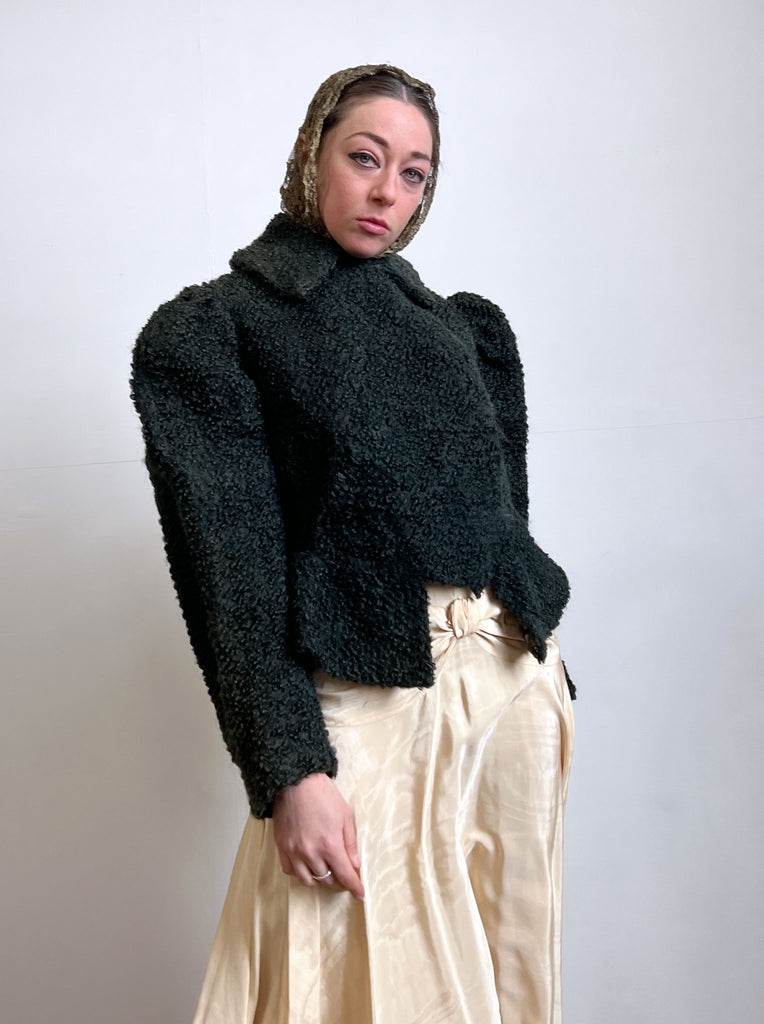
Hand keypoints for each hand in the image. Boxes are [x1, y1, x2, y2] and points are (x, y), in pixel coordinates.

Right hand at [272, 773, 364, 900]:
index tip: (360, 895)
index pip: (345, 875)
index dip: (355, 887)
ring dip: (320, 880)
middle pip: (327, 880)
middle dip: (339, 881)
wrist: (295, 781)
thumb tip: (355, 863)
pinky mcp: (281, 847)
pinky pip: (291, 871)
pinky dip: (301, 873)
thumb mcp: (345, 815)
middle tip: (344, 875)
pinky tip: (308, 865)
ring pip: (308, 880)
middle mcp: (311, 852)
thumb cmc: (322, 794)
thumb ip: (350, 842)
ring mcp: (294, 851)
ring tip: (326, 871)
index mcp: (330, 844)